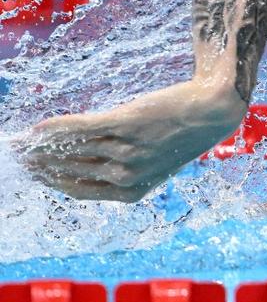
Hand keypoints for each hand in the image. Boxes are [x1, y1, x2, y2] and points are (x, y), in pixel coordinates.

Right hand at [19, 80, 245, 201]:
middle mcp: (127, 174)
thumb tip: (82, 163)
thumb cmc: (182, 134)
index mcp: (132, 190)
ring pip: (73, 149)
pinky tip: (40, 128)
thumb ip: (120, 167)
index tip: (34, 173)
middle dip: (41, 163)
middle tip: (19, 155)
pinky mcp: (128, 123)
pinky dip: (57, 128)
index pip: (79, 189)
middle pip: (70, 169)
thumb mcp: (152, 161)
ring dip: (43, 146)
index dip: (52, 181)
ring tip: (24, 142)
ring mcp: (127, 149)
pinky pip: (82, 128)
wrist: (212, 110)